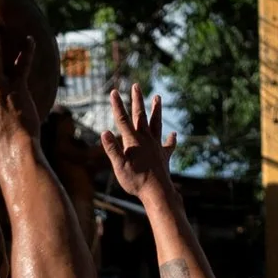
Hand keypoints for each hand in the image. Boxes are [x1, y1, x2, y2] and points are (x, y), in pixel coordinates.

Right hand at [100, 83, 175, 197]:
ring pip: (156, 123)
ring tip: (158, 97)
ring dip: (156, 110)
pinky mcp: (164, 155)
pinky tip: (173, 135)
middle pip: (140, 115)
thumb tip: (103, 132)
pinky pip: (169, 145)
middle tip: (136, 86)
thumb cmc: (136, 181)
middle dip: (137, 100)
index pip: (122, 119)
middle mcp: (146, 139)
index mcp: (133, 140)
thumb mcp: (119, 166)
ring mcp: (156, 145)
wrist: (157, 192)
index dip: (117, 105)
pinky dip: (171, 139)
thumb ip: (112, 149)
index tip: (114, 92)